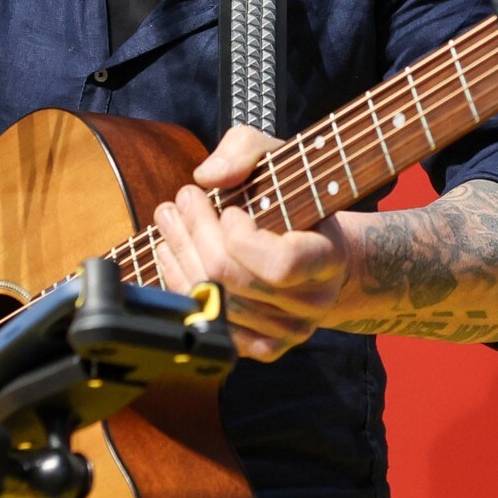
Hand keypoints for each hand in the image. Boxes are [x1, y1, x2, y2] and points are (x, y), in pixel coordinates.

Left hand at [152, 126, 355, 362]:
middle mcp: (313, 302)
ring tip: (168, 221)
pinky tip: (172, 255)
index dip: (242, 238)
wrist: (319, 251)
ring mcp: (289, 331)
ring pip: (214, 300)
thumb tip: (207, 177)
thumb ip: (245, 150)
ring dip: (181, 254)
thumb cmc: (295, 200)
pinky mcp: (264, 347)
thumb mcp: (278, 159)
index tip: (231, 210)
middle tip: (181, 200)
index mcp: (328, 258)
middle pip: (232, 277)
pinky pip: (212, 323)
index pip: (281, 263)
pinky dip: (182, 286)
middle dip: (196, 232)